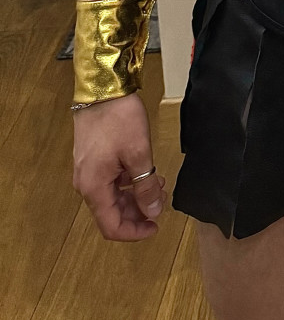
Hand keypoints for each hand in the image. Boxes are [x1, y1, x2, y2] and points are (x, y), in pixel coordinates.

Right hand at [72, 91, 167, 240]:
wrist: (104, 88)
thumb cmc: (119, 118)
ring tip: (159, 183)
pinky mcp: (92, 158)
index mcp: (93, 187)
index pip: (111, 227)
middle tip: (161, 201)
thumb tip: (154, 211)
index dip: (134, 232)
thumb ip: (147, 186)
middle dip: (138, 212)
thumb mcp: (139, 153)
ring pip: (112, 196)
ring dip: (135, 196)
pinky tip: (146, 171)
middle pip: (111, 213)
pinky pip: (110, 180)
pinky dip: (129, 182)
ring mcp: (88, 170)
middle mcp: (86, 183)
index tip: (156, 226)